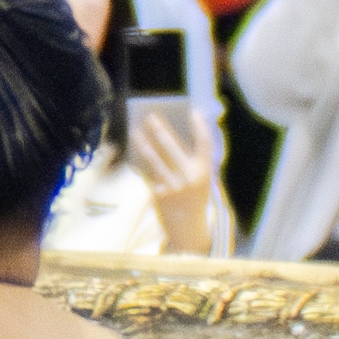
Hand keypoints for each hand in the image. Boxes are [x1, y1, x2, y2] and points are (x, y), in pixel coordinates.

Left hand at [132, 106, 226, 253]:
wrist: (189, 227)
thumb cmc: (193, 195)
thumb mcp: (200, 178)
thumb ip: (190, 159)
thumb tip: (167, 134)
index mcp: (205, 172)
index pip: (205, 144)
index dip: (200, 127)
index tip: (194, 111)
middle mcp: (191, 177)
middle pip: (173, 147)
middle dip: (161, 129)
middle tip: (151, 116)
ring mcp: (174, 186)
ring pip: (154, 158)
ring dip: (143, 142)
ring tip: (135, 130)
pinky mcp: (159, 193)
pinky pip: (146, 171)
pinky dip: (139, 160)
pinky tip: (133, 149)